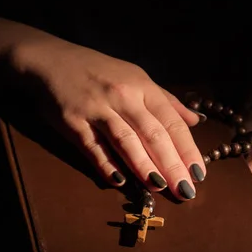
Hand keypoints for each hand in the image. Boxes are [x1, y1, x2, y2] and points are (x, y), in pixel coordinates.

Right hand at [12, 37, 204, 200]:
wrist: (52, 60)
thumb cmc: (99, 71)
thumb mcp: (136, 77)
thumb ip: (166, 100)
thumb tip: (195, 120)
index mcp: (142, 87)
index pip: (171, 121)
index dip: (187, 149)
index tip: (200, 173)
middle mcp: (123, 97)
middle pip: (153, 133)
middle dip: (172, 164)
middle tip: (185, 191)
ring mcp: (97, 109)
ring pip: (125, 140)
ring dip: (143, 165)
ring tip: (160, 187)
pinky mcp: (73, 121)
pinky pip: (92, 146)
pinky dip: (105, 164)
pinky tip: (119, 181)